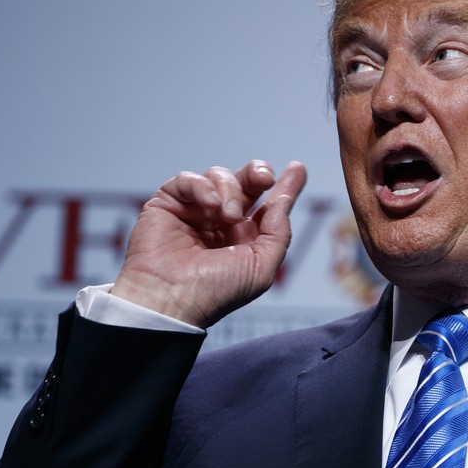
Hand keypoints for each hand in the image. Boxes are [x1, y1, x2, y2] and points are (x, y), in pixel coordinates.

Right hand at [111, 160, 306, 327]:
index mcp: (245, 237)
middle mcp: (222, 221)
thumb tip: (284, 200)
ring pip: (220, 176)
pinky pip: (188, 179)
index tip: (298, 168)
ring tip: (229, 215)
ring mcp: (195, 210)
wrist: (171, 299)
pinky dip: (203, 186)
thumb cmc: (215, 292)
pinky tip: (209, 204)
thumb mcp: (262, 268)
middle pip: (245, 180)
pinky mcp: (169, 203)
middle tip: (265, 178)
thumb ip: (279, 233)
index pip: (268, 204)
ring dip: (231, 190)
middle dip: (258, 172)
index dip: (285, 186)